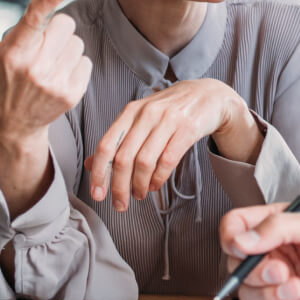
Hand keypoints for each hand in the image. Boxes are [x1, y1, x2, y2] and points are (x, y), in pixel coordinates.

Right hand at [0, 0, 90, 152]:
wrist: (11, 124)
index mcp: (12, 51)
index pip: (33, 18)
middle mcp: (33, 67)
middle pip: (65, 24)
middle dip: (53, 30)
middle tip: (35, 47)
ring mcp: (54, 83)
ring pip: (77, 42)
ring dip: (63, 48)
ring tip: (43, 63)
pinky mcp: (71, 94)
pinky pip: (85, 61)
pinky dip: (73, 65)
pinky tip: (55, 76)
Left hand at [84, 79, 255, 210]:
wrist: (209, 95)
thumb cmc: (171, 110)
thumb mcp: (141, 119)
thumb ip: (118, 139)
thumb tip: (90, 164)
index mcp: (130, 111)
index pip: (106, 145)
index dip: (98, 172)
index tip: (97, 194)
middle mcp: (147, 114)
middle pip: (124, 158)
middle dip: (119, 187)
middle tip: (120, 204)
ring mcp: (168, 120)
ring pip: (144, 162)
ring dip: (139, 185)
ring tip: (139, 194)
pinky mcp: (188, 129)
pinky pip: (167, 160)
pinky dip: (158, 178)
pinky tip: (155, 185)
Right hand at [220, 204, 299, 299]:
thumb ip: (278, 228)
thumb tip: (241, 240)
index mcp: (276, 227)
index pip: (236, 227)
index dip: (231, 238)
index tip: (241, 248)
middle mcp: (274, 255)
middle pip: (236, 267)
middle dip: (257, 273)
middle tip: (282, 271)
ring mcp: (280, 284)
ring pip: (250, 295)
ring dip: (273, 294)